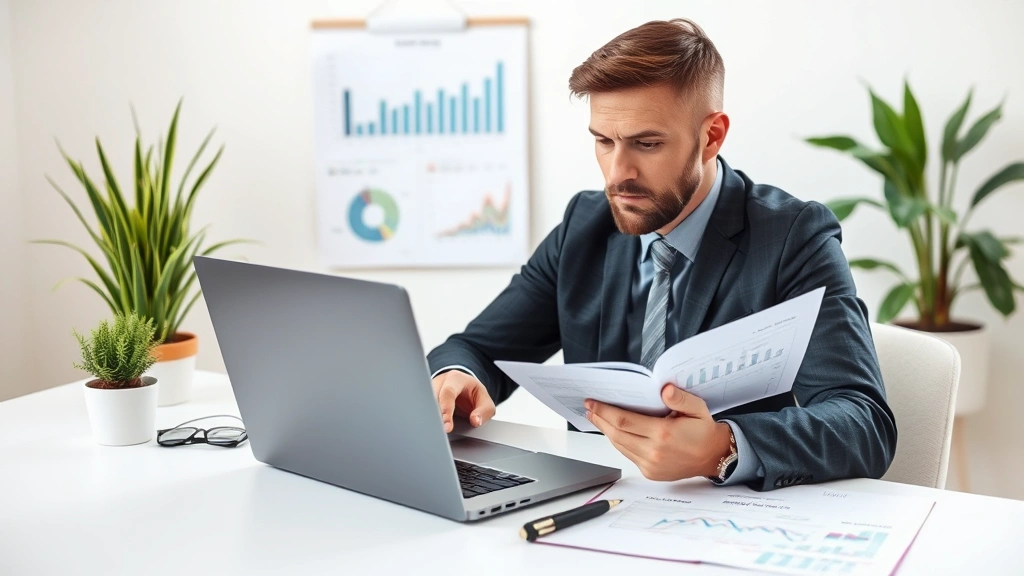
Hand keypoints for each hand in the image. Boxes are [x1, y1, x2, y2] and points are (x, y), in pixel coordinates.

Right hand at [431, 370, 495, 432]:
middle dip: (434, 417)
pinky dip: (428, 420)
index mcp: (455, 379)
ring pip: (425, 405)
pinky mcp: (425, 400)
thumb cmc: (473, 393)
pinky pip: (424, 410)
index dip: (446, 411)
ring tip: (435, 433)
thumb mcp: (485, 401)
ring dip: (430, 419)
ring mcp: (430, 390)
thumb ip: (484, 411)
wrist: (465, 388)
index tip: (447, 428)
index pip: (448, 393)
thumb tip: (475, 421)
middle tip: (439, 433)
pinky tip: (431, 429)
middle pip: (432, 399)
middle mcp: (440, 383)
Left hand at [585, 384, 732, 480]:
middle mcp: (654, 452)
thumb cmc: (703, 430)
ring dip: (606, 431)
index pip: (624, 421)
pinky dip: (618, 442)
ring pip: (619, 445)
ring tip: (597, 417)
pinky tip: (613, 431)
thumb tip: (664, 389)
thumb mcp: (697, 407)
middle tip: (589, 408)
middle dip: (600, 419)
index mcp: (663, 434)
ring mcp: (650, 465)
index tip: (592, 402)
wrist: (713, 456)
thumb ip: (680, 397)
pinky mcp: (650, 472)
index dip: (604, 411)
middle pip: (616, 434)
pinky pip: (627, 454)